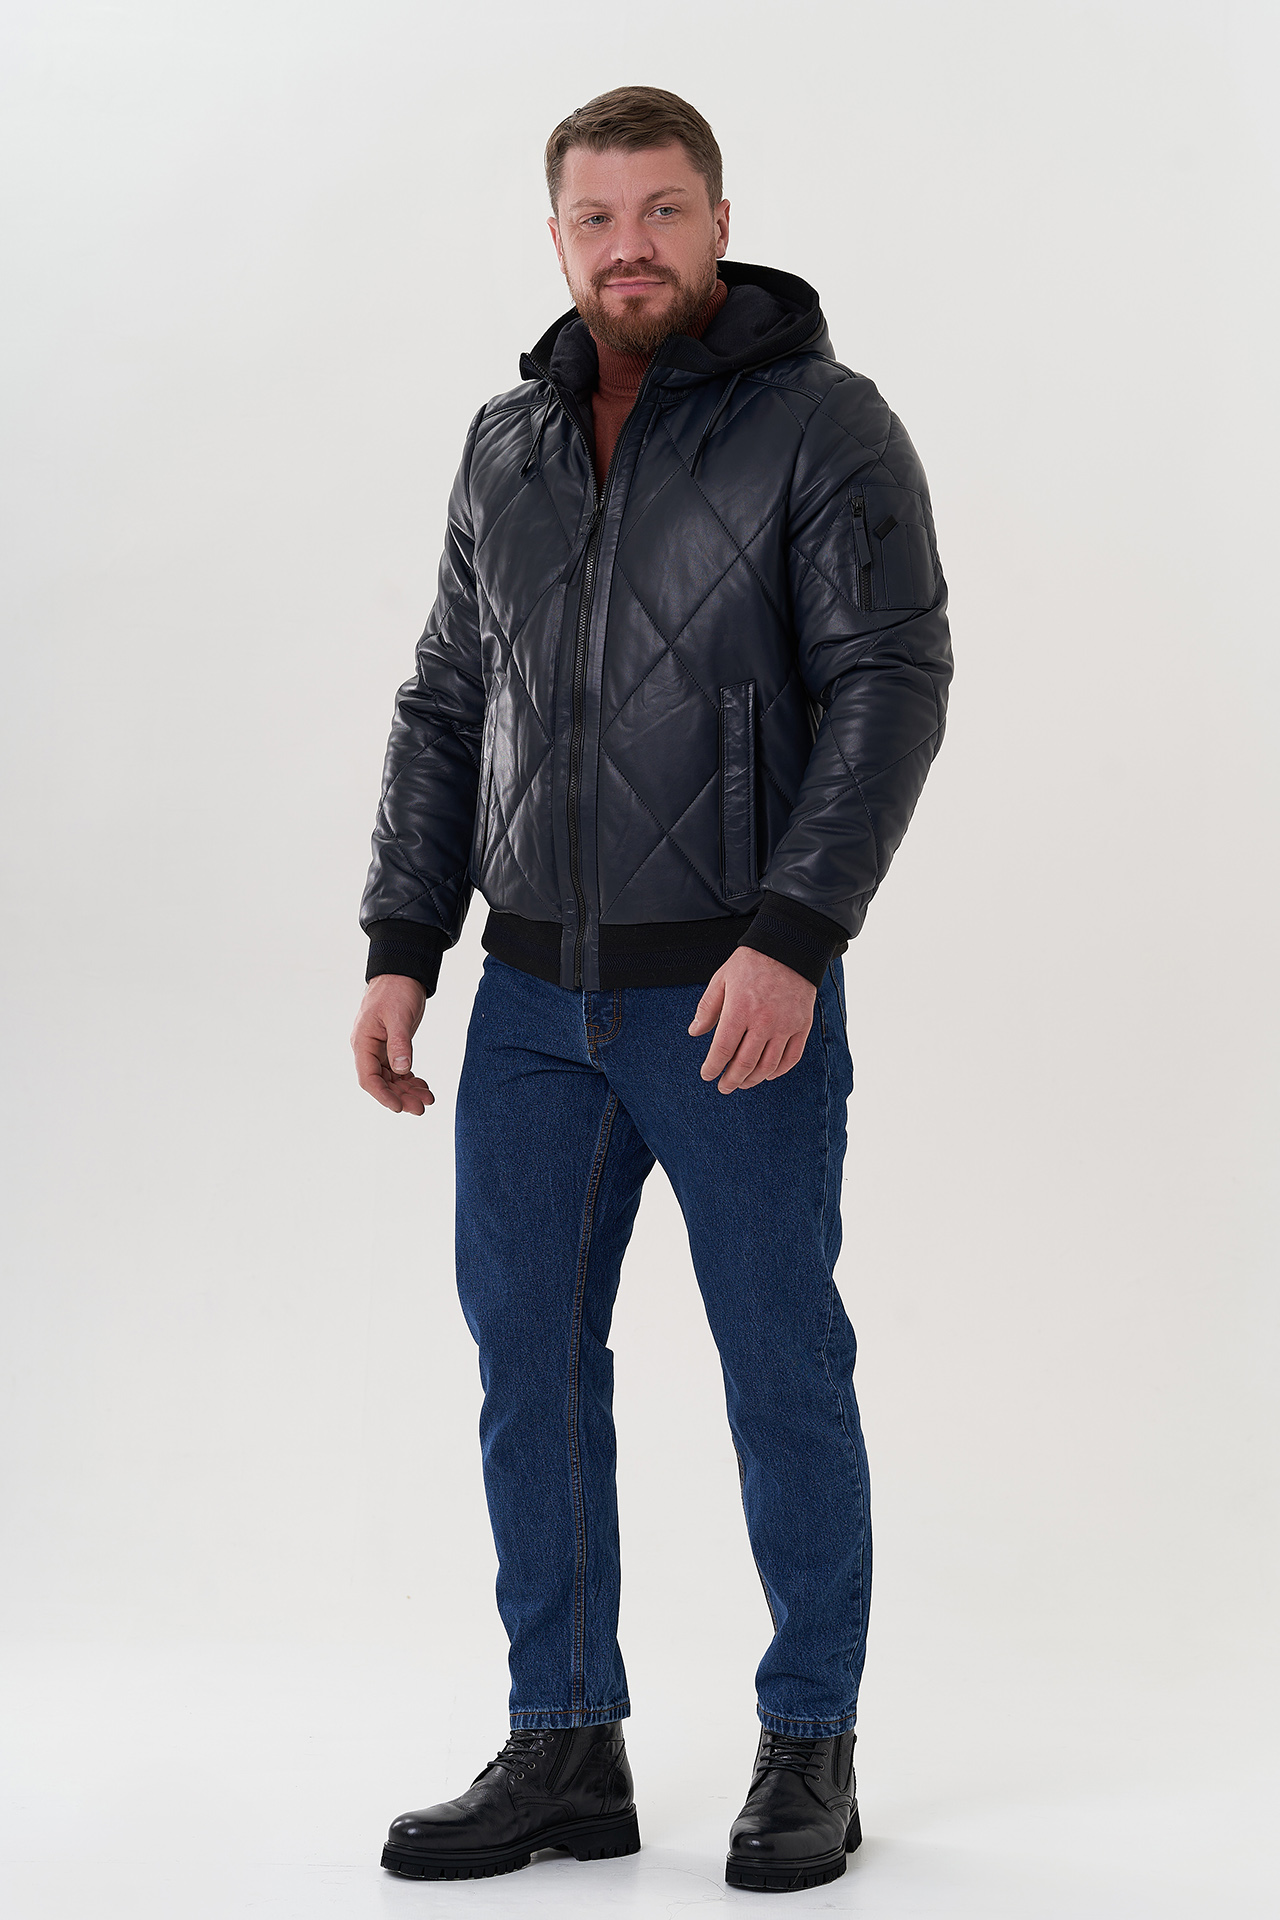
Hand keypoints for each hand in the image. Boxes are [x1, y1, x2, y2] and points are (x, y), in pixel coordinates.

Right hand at [351, 974, 432, 1113]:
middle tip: (421, 1108)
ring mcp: (380, 1049)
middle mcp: (369, 1049)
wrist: (402, 973)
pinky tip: (424, 1086)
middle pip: (382, 1082)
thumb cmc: (395, 990)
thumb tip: (402, 1069)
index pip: (368, 1077)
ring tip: (427, 1099)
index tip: (400, 1107)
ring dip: (408, 1090)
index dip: (383, 1095)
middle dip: (400, 1096)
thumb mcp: (398, 1016)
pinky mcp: (392, 1046)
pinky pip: (399, 1069)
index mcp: (363, 1042)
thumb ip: (400, 1043)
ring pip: (392, 1078)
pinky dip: (411, 1079)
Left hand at [689, 947, 816, 1093]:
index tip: (707, 1075)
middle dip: (731, 1080)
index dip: (713, 1067)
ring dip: (752, 1079)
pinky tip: (767, 1074)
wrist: (789, 948)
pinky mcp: (801, 1026)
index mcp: (740, 1010)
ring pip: (768, 1066)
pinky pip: (791, 1057)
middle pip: (745, 1063)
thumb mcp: (722, 979)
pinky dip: (778, 1071)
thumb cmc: (751, 963)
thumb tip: (694, 1032)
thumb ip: (708, 1008)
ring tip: (742, 1083)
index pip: (723, 1050)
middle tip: (723, 1087)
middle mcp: (763, 1022)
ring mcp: (785, 1026)